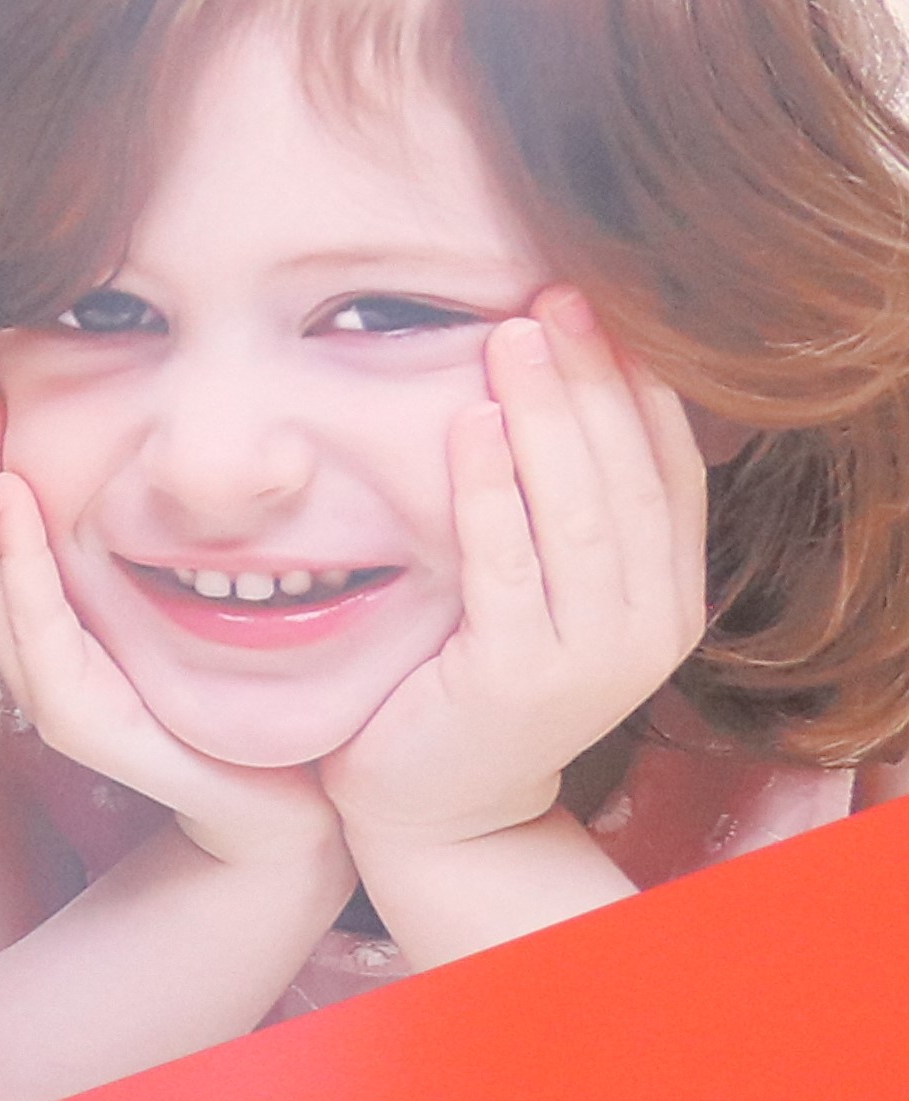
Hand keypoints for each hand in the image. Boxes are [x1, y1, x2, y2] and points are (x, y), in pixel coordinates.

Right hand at [0, 360, 336, 872]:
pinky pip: (39, 626)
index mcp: (53, 620)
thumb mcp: (185, 601)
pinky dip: (18, 557)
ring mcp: (51, 687)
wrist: (288, 801)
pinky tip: (16, 492)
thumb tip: (158, 445)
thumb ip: (151, 544)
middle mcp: (37, 650)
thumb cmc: (243, 698)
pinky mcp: (80, 720)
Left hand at [320, 295, 706, 857]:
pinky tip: (467, 423)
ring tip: (512, 334)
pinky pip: (507, 564)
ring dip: (545, 414)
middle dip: (592, 378)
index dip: (639, 384)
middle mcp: (648, 626)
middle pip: (627, 475)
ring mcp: (593, 658)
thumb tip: (561, 388)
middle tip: (554, 294)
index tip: (599, 303)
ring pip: (578, 511)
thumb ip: (566, 514)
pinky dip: (489, 490)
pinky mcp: (521, 678)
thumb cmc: (469, 678)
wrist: (433, 806)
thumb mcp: (539, 591)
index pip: (668, 468)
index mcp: (666, 596)